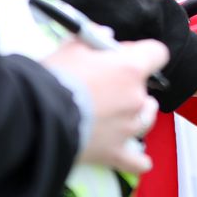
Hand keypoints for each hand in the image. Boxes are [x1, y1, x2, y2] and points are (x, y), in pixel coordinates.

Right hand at [44, 39, 168, 172]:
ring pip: (146, 119)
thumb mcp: (72, 47)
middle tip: (105, 85)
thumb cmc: (56, 77)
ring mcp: (128, 127)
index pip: (157, 53)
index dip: (142, 52)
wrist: (39, 116)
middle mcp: (136, 98)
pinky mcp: (114, 152)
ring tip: (125, 112)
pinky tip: (141, 161)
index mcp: (130, 68)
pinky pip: (135, 160)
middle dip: (130, 84)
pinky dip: (138, 160)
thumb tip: (105, 35)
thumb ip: (93, 38)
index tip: (124, 55)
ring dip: (139, 113)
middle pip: (146, 87)